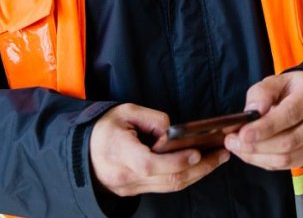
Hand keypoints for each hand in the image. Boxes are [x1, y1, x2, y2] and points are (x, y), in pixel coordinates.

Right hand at [90, 103, 229, 196]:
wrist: (80, 151)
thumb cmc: (104, 128)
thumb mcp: (125, 112)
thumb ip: (153, 119)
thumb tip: (174, 132)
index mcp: (118, 152)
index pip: (149, 164)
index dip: (176, 161)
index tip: (197, 152)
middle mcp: (125, 175)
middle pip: (168, 179)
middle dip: (200, 168)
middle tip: (222, 154)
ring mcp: (130, 187)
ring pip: (170, 186)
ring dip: (198, 174)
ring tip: (218, 159)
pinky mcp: (136, 191)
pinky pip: (165, 186)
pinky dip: (185, 176)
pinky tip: (201, 165)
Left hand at [224, 71, 302, 169]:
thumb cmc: (292, 89)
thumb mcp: (277, 81)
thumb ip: (262, 93)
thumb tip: (252, 112)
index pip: (291, 114)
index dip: (266, 127)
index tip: (242, 133)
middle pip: (289, 141)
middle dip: (256, 145)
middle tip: (232, 141)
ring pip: (287, 158)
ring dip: (258, 156)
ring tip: (237, 147)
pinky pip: (287, 165)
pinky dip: (264, 162)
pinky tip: (251, 153)